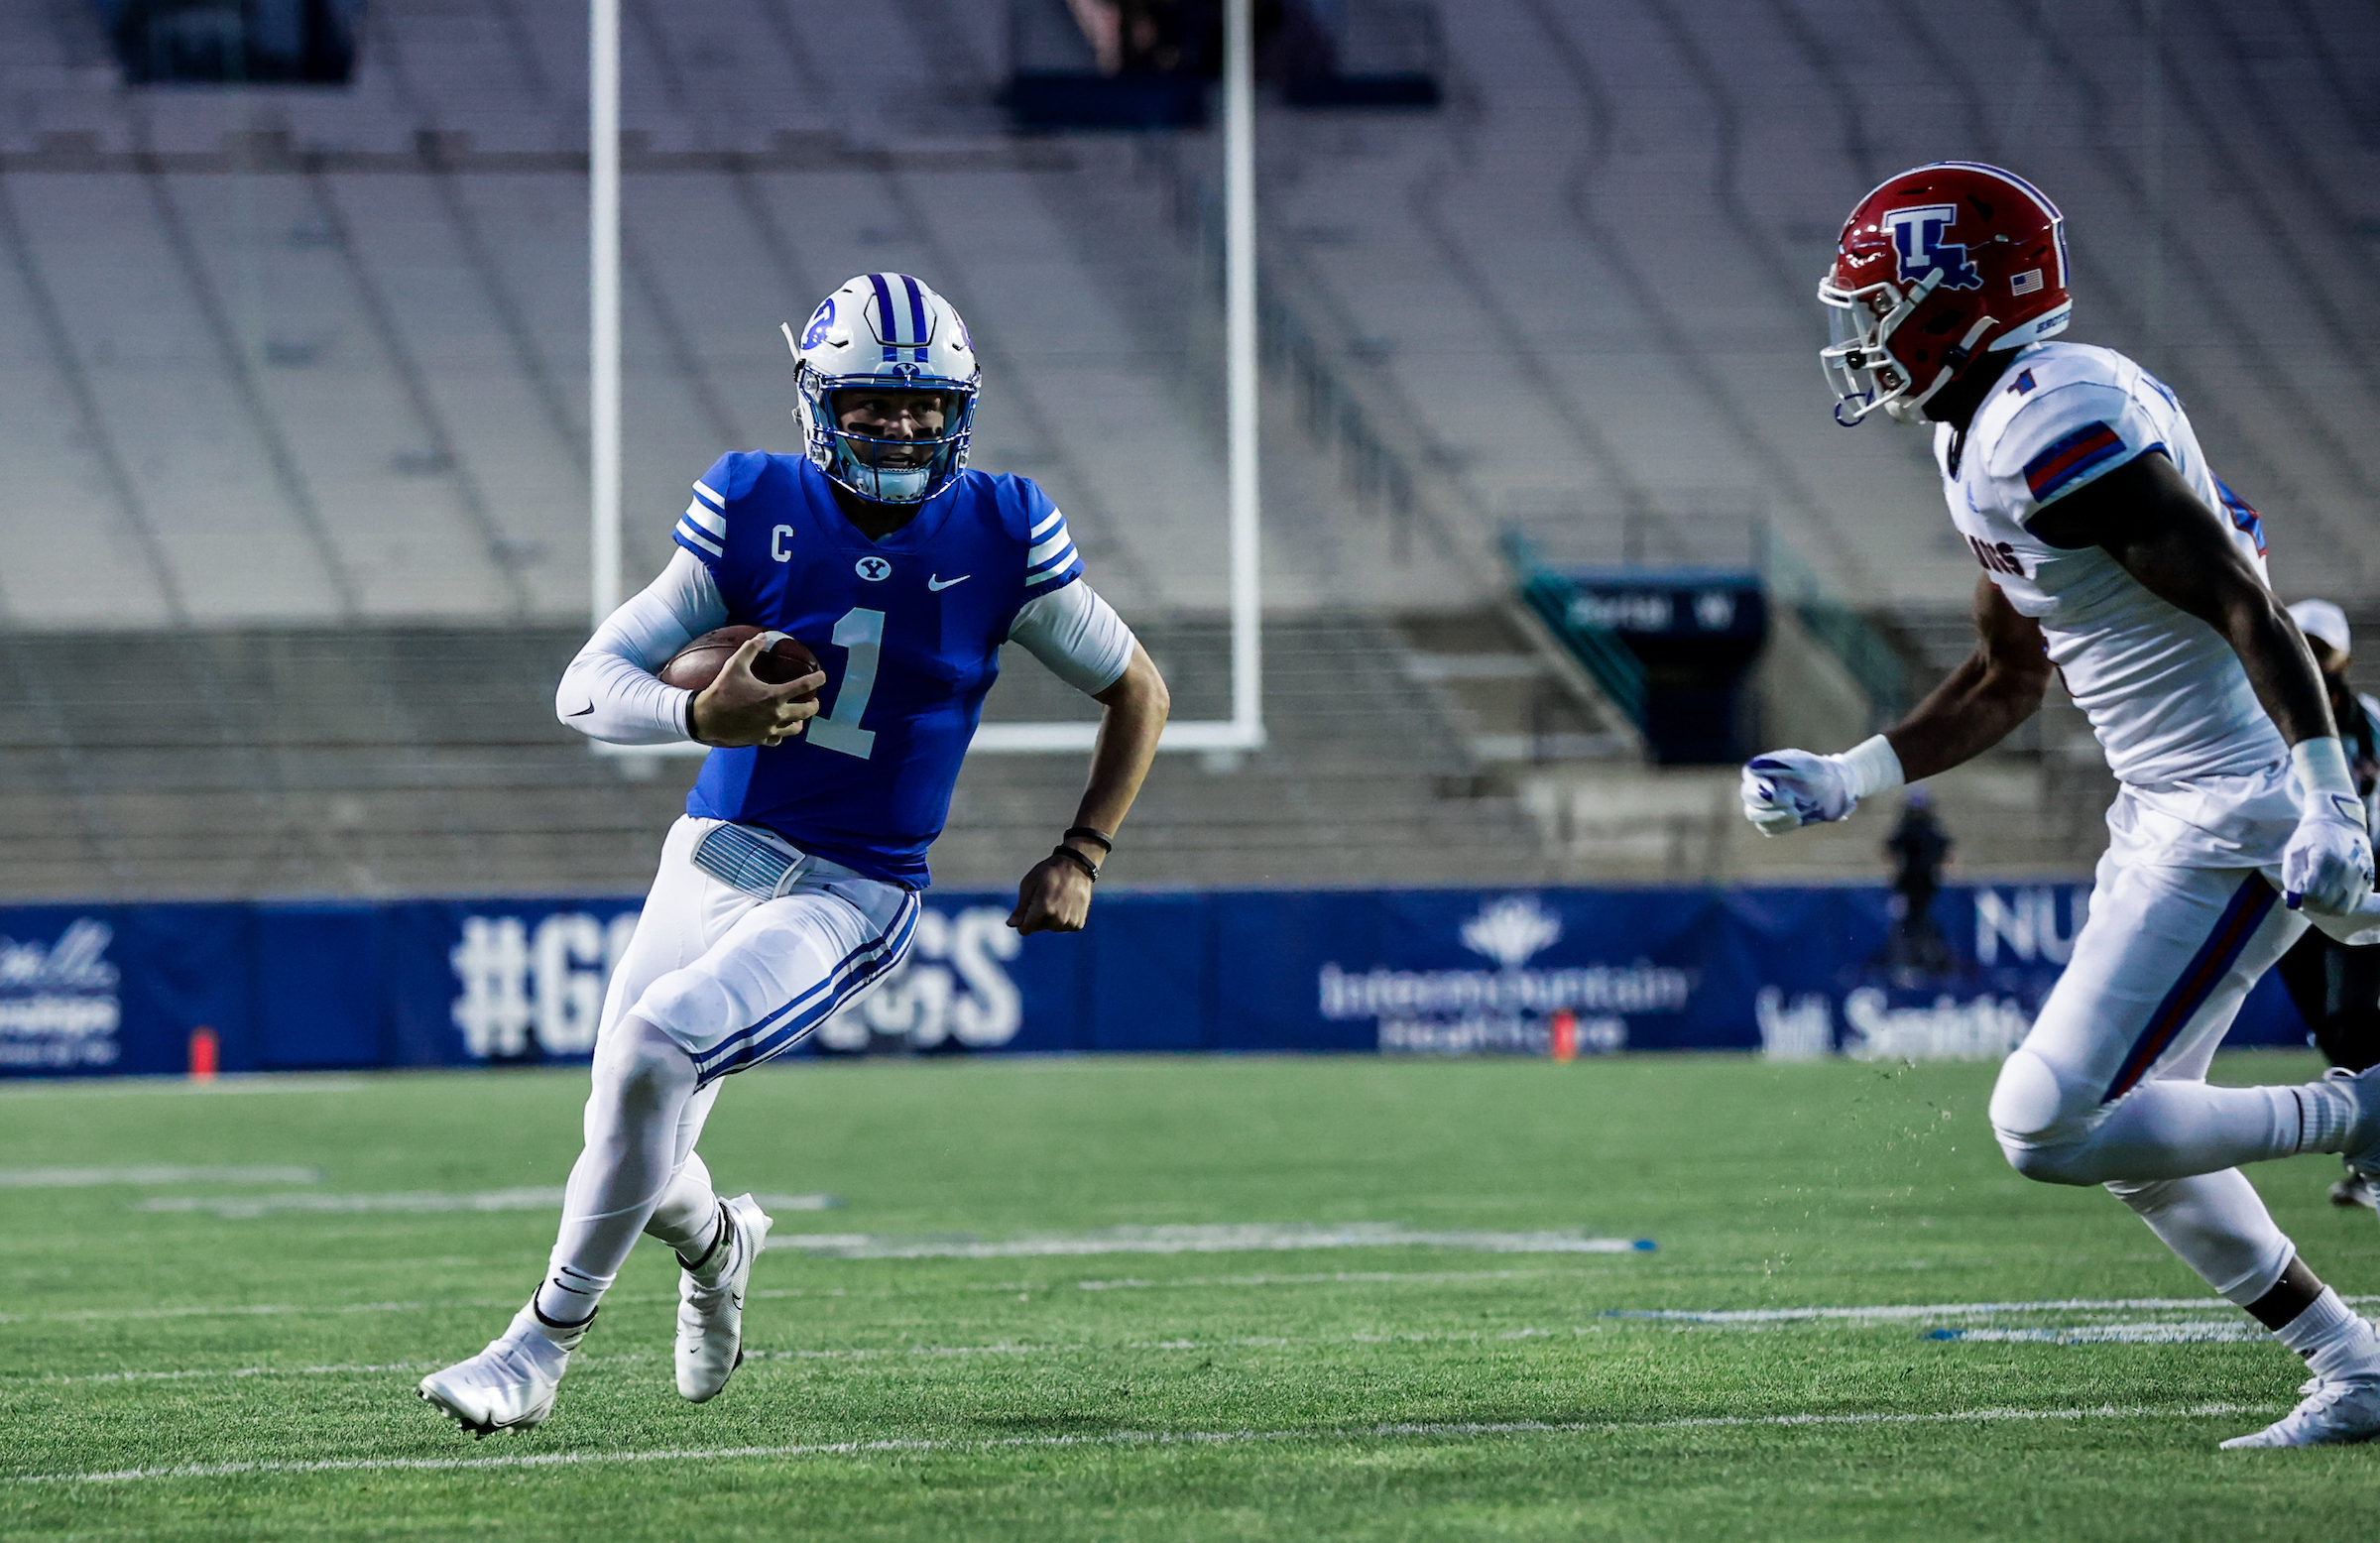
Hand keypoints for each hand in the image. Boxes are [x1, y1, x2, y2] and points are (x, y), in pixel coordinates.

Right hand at [687, 634, 823, 747]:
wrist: (706, 718)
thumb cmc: (721, 691)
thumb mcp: (734, 666)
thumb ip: (750, 649)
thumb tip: (763, 636)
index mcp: (773, 696)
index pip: (804, 686)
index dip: (817, 679)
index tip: (823, 676)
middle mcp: (775, 714)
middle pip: (806, 711)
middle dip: (814, 705)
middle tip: (814, 700)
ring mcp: (769, 729)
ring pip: (795, 728)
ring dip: (800, 720)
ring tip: (799, 715)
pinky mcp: (760, 739)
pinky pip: (778, 739)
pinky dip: (781, 733)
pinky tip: (779, 728)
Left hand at [1008, 851, 1093, 934]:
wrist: (1076, 866)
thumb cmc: (1049, 872)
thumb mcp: (1029, 884)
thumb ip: (1021, 908)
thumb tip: (1011, 924)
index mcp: (1043, 910)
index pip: (1024, 930)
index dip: (1023, 920)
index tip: (1028, 906)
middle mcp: (1058, 920)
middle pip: (1037, 928)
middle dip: (1037, 917)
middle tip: (1045, 897)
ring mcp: (1070, 923)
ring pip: (1051, 928)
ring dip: (1051, 918)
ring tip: (1057, 899)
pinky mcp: (1078, 924)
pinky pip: (1063, 927)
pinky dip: (1063, 919)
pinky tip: (1067, 904)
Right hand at [1739, 749, 1859, 835]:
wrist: (1836, 788)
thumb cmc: (1819, 772)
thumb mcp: (1803, 764)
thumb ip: (1778, 765)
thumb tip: (1753, 767)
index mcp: (1762, 768)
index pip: (1749, 779)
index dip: (1762, 792)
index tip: (1788, 796)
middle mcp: (1758, 786)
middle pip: (1749, 800)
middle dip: (1772, 806)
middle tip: (1793, 804)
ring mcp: (1762, 805)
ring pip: (1755, 816)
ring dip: (1777, 817)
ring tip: (1798, 813)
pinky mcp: (1771, 820)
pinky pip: (1767, 828)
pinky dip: (1783, 825)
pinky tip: (1798, 818)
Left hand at [2283, 796, 2374, 913]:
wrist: (2341, 821)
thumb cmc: (2312, 835)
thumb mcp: (2294, 848)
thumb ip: (2291, 872)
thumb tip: (2292, 895)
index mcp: (2326, 857)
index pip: (2312, 891)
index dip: (2299, 897)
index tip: (2290, 894)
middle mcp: (2347, 867)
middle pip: (2327, 901)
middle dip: (2309, 904)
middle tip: (2300, 899)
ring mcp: (2361, 874)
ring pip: (2342, 907)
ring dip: (2324, 908)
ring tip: (2313, 899)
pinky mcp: (2368, 879)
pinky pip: (2356, 903)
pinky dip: (2341, 906)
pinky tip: (2329, 899)